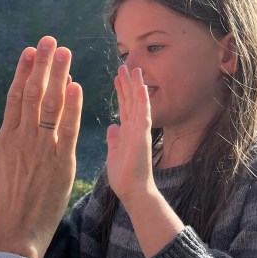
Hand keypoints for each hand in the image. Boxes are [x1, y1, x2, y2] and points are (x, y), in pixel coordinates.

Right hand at [0, 37, 81, 257]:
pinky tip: (76, 85)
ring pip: (51, 105)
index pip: (16, 95)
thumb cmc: (3, 199)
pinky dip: (73, 106)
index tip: (30, 51)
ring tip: (66, 53)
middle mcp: (22, 137)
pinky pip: (68, 128)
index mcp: (6, 136)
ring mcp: (41, 148)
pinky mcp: (60, 162)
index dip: (24, 71)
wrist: (15, 229)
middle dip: (43, 64)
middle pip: (34, 93)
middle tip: (50, 40)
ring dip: (59, 76)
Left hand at [105, 64, 154, 205]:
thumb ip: (114, 139)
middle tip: (124, 65)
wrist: (133, 191)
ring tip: (133, 69)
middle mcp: (135, 128)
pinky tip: (142, 86)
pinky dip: (143, 100)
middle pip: (130, 101)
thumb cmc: (124, 177)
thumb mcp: (114, 152)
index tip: (117, 77)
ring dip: (136, 86)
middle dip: (127, 83)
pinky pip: (143, 114)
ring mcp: (140, 130)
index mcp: (127, 132)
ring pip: (138, 103)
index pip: (123, 107)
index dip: (120, 92)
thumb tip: (112, 127)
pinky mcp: (142, 135)